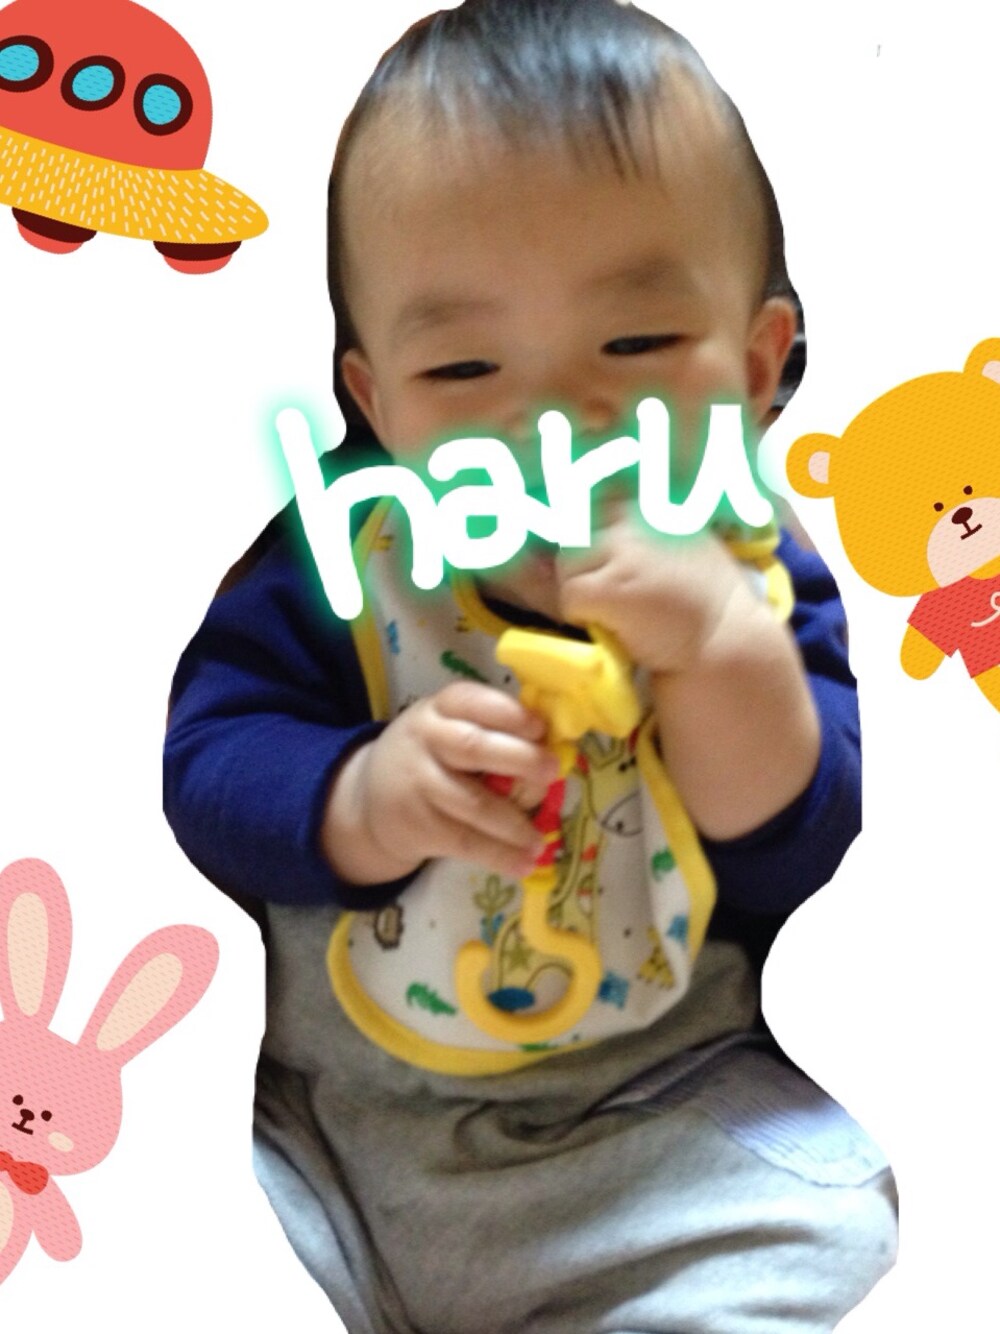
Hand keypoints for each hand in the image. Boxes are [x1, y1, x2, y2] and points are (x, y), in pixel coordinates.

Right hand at [321, 681, 560, 885]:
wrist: (368, 800)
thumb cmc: (430, 756)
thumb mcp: (445, 727)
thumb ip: (489, 729)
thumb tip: (551, 746)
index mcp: (439, 709)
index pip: (471, 700)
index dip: (508, 713)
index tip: (540, 727)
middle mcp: (426, 741)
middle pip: (473, 747)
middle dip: (519, 759)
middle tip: (551, 771)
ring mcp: (420, 784)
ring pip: (473, 803)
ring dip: (514, 823)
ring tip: (540, 839)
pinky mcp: (420, 825)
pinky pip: (465, 841)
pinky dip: (498, 855)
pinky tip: (523, 863)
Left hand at [555, 504, 750, 675]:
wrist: (725, 638)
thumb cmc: (703, 598)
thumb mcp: (674, 542)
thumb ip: (630, 529)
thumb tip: (567, 522)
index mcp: (648, 501)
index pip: (586, 497)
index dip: (579, 525)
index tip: (584, 541)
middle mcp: (634, 515)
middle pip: (572, 533)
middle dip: (581, 565)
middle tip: (611, 592)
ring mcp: (621, 549)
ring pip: (567, 566)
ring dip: (581, 590)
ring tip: (618, 608)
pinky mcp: (610, 586)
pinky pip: (569, 598)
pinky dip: (582, 617)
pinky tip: (617, 624)